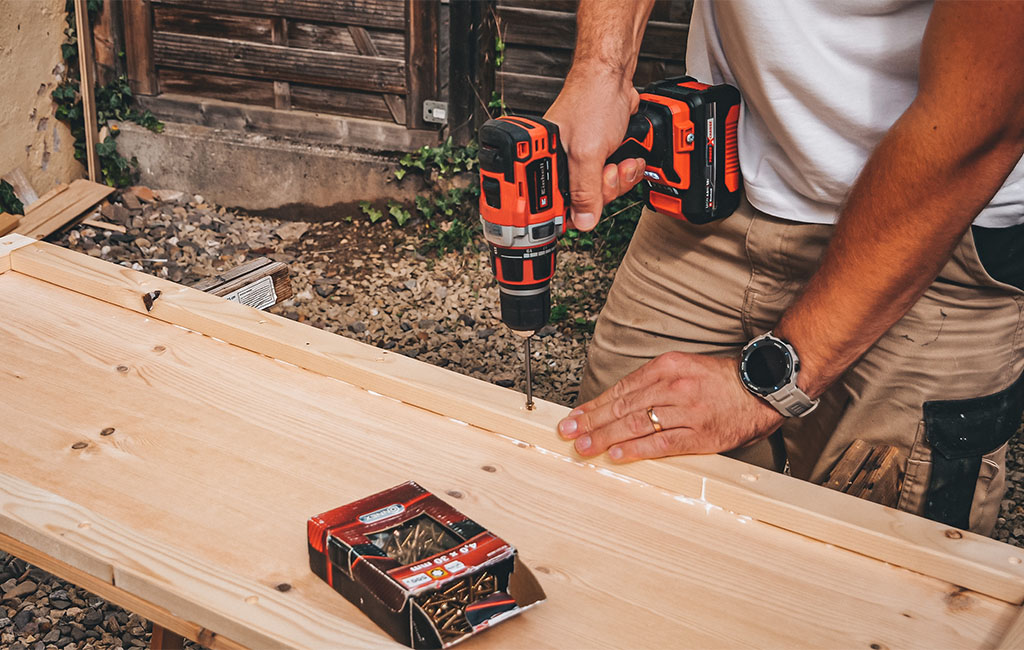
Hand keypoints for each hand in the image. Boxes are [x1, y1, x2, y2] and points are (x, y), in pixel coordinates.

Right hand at [544, 62, 646, 230]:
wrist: (612, 79)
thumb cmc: (592, 100)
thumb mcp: (588, 153)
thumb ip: (585, 191)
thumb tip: (582, 221)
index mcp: (543, 163)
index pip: (551, 206)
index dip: (572, 212)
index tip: (588, 210)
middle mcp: (557, 165)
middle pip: (580, 203)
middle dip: (603, 191)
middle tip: (608, 171)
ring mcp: (577, 162)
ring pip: (598, 193)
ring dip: (617, 182)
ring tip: (620, 162)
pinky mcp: (594, 158)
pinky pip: (608, 180)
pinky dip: (622, 174)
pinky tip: (626, 160)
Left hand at [557, 352, 782, 460]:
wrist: (762, 387)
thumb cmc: (721, 381)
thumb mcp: (684, 369)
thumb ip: (653, 384)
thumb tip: (618, 405)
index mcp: (667, 367)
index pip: (621, 389)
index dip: (594, 405)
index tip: (574, 416)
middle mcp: (674, 386)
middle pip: (623, 406)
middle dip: (592, 421)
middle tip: (569, 433)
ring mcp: (687, 410)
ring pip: (637, 424)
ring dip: (606, 437)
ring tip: (585, 446)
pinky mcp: (700, 434)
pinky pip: (663, 443)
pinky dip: (637, 449)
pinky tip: (618, 454)